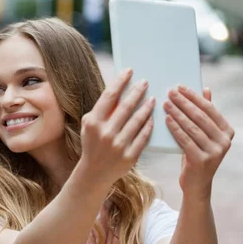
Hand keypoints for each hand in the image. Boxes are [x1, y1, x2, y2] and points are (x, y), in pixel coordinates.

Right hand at [79, 68, 154, 186]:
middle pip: (126, 107)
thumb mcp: (90, 125)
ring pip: (137, 121)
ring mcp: (118, 146)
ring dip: (147, 107)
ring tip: (153, 98)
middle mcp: (105, 133)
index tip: (129, 71)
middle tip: (145, 82)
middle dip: (137, 92)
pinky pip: (143, 137)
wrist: (94, 172)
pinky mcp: (129, 156)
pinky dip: (149, 125)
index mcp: (93, 123)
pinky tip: (153, 117)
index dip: (120, 82)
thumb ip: (101, 109)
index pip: (109, 97)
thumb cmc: (92, 143)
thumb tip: (118, 89)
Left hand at [164, 86, 234, 196]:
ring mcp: (215, 151)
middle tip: (169, 92)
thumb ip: (206, 114)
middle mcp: (224, 141)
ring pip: (192, 127)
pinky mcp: (202, 160)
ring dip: (177, 113)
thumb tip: (206, 89)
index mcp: (227, 131)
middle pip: (200, 116)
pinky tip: (166, 119)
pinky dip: (175, 128)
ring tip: (165, 103)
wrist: (196, 184)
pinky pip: (185, 140)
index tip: (179, 87)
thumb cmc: (197, 154)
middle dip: (183, 103)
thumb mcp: (204, 134)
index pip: (209, 108)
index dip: (194, 96)